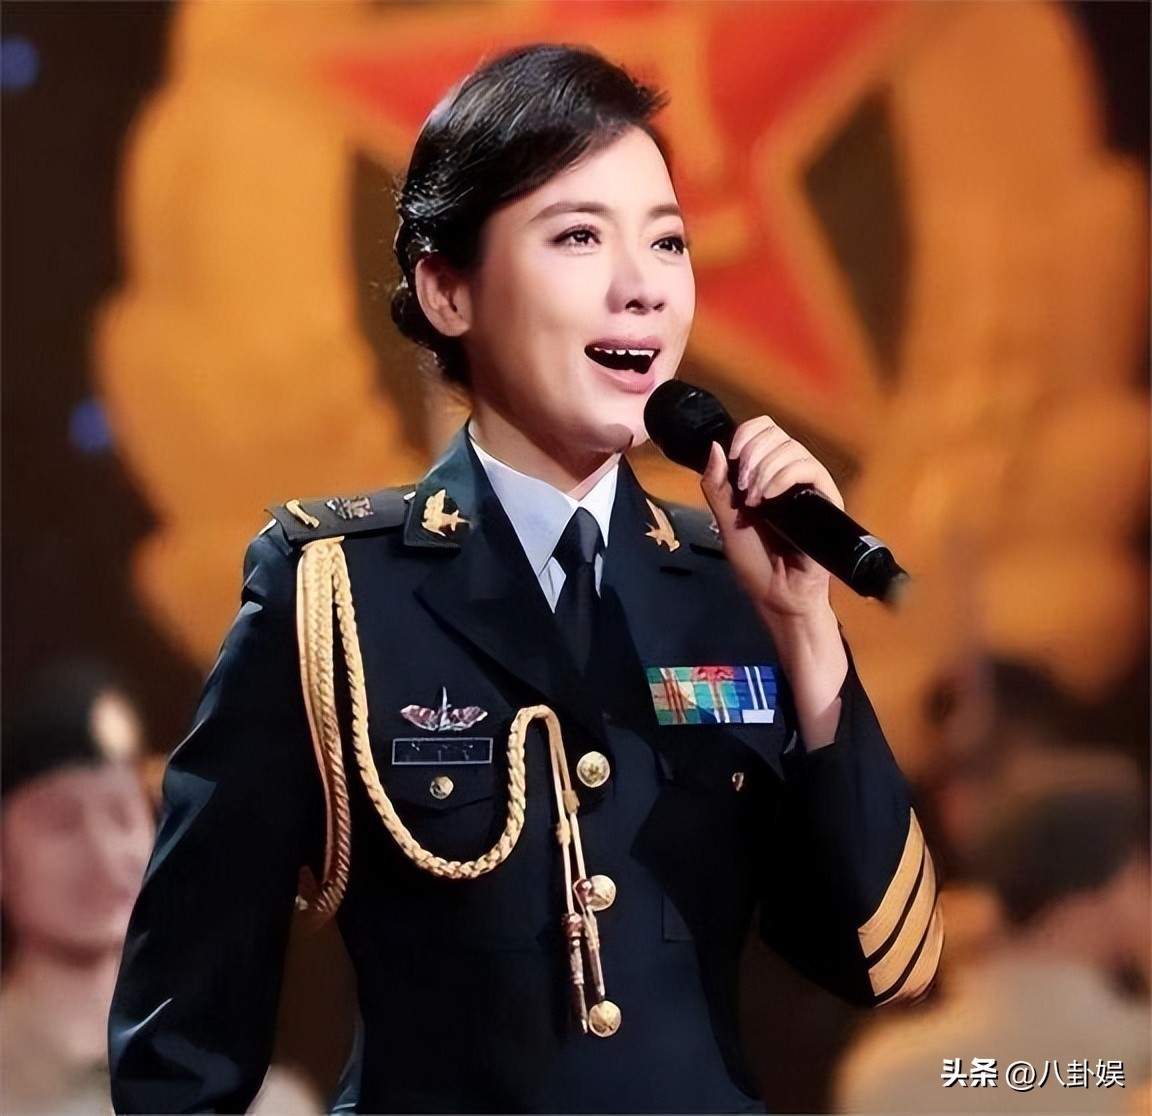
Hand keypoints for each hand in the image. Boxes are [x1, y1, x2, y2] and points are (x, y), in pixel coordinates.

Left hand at [700, 416, 843, 621]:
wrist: (778, 595)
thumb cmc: (755, 562)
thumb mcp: (726, 521)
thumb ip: (717, 486)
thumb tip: (714, 446)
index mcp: (764, 473)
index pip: (763, 429)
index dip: (745, 434)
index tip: (730, 457)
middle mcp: (789, 474)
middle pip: (776, 432)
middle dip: (751, 452)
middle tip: (742, 486)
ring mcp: (809, 485)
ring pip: (792, 448)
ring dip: (765, 468)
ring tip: (754, 500)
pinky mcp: (827, 499)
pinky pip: (810, 469)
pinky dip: (784, 476)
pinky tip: (769, 496)